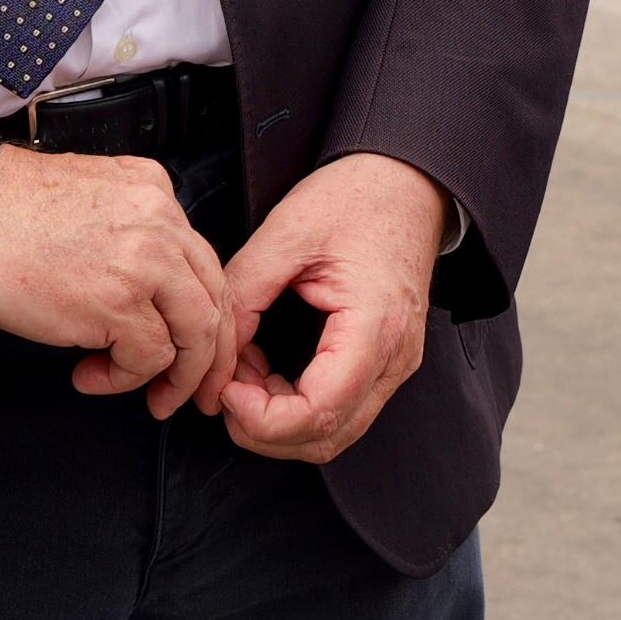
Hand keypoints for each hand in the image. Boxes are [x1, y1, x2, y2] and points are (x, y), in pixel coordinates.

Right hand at [0, 143, 236, 414]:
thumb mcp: (85, 205)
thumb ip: (127, 237)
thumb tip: (139, 299)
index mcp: (151, 189)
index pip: (202, 261)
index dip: (203, 313)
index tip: (196, 348)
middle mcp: (159, 219)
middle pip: (214, 296)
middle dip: (209, 356)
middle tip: (194, 392)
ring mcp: (144, 259)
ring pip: (197, 331)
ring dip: (176, 376)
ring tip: (149, 396)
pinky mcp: (117, 299)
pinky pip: (151, 356)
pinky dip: (126, 379)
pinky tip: (91, 376)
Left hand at [206, 152, 447, 463]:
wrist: (406, 182)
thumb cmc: (353, 198)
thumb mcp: (283, 235)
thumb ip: (242, 299)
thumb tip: (213, 360)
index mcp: (374, 324)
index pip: (318, 412)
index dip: (261, 418)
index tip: (225, 388)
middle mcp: (394, 357)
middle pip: (326, 437)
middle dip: (262, 428)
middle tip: (225, 384)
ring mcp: (395, 364)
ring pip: (334, 433)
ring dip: (278, 419)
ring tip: (244, 371)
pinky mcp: (386, 362)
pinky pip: (342, 409)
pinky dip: (296, 404)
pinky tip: (266, 369)